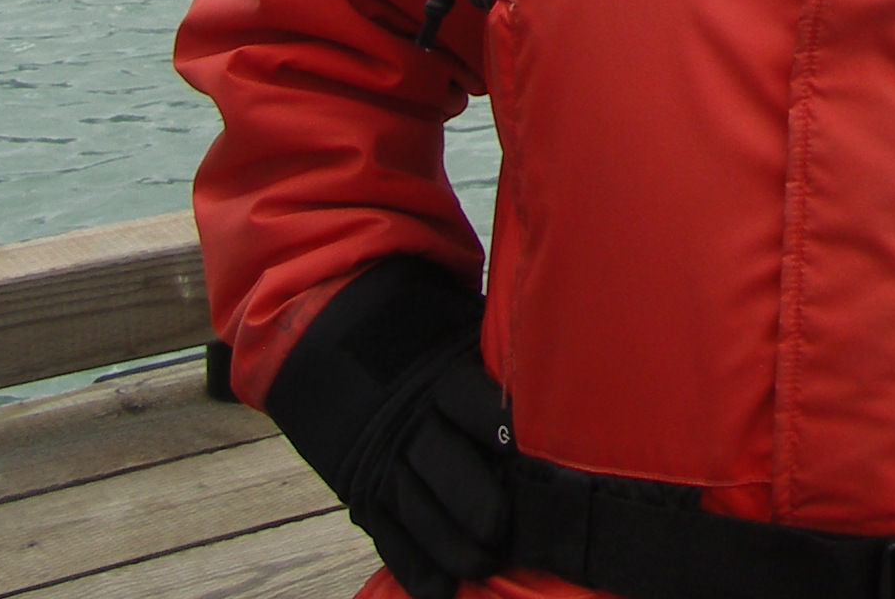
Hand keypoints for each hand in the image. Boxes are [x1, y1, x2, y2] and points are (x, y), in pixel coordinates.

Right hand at [263, 258, 511, 598]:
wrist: (321, 332)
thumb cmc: (418, 325)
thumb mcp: (458, 323)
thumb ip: (500, 352)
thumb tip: (573, 356)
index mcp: (440, 374)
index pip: (474, 404)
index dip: (503, 429)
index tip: (536, 455)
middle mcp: (409, 420)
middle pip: (444, 466)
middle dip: (477, 503)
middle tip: (509, 532)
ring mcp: (381, 458)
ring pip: (416, 508)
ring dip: (449, 543)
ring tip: (482, 567)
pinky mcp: (362, 487)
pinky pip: (386, 532)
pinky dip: (411, 564)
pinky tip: (436, 588)